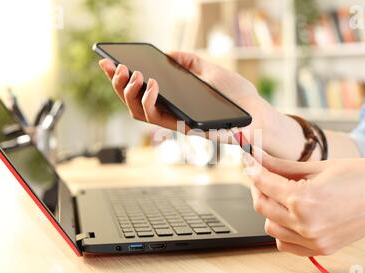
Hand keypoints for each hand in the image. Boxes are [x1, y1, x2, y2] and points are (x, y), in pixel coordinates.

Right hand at [99, 51, 274, 143]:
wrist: (257, 113)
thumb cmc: (237, 95)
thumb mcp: (211, 72)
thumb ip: (190, 63)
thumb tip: (171, 53)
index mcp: (173, 99)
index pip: (140, 90)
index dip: (121, 78)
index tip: (107, 61)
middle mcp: (170, 112)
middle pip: (132, 102)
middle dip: (118, 84)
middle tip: (114, 66)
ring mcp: (174, 121)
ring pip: (137, 113)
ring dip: (129, 92)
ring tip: (133, 73)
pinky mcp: (182, 127)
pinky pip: (156, 118)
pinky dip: (149, 100)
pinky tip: (151, 82)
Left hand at [246, 151, 364, 255]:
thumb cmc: (362, 176)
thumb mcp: (318, 166)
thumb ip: (282, 166)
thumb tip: (258, 158)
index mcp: (305, 200)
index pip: (264, 183)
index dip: (252, 169)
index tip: (248, 161)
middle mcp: (306, 224)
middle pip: (262, 206)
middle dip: (258, 187)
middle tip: (262, 174)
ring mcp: (313, 240)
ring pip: (270, 227)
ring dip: (269, 209)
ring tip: (280, 194)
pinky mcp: (320, 249)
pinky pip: (285, 243)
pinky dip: (281, 229)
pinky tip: (290, 214)